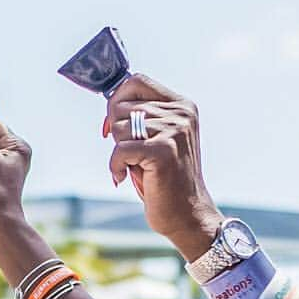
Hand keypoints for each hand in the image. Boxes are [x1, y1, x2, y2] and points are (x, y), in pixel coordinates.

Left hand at [104, 75, 222, 259]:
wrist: (189, 216)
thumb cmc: (168, 181)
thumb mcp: (159, 139)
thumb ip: (141, 117)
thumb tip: (109, 102)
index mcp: (182, 106)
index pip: (136, 82)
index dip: (117, 100)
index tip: (113, 125)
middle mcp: (181, 114)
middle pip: (123, 106)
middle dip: (117, 133)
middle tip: (130, 156)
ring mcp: (174, 131)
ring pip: (119, 128)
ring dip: (119, 152)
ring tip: (135, 168)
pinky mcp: (162, 152)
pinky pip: (120, 150)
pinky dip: (116, 167)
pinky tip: (124, 178)